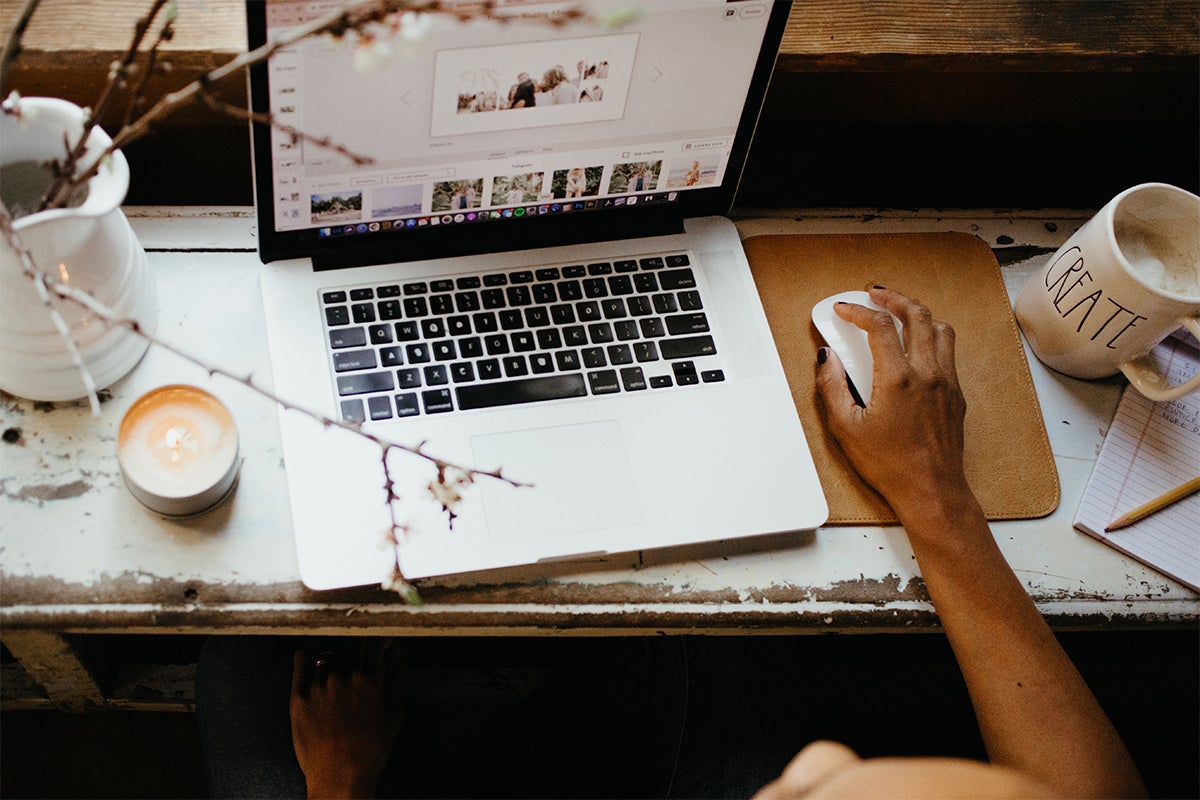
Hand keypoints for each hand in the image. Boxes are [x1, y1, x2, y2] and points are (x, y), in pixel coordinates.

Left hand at [290, 640, 403, 798]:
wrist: (338, 779)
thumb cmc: (370, 750)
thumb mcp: (395, 712)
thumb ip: (395, 674)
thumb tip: (394, 649)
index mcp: (367, 679)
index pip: (373, 641)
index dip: (380, 639)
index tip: (383, 643)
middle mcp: (340, 676)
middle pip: (352, 647)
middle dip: (362, 653)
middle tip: (365, 668)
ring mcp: (316, 685)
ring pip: (330, 656)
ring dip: (339, 660)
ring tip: (343, 681)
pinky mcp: (298, 695)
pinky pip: (302, 661)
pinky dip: (310, 658)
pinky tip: (317, 665)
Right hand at [815, 287, 972, 525]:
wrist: (931, 491)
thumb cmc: (890, 465)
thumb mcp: (846, 428)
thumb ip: (832, 388)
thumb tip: (826, 359)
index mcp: (898, 378)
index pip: (879, 326)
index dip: (858, 310)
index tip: (844, 309)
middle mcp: (928, 373)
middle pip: (917, 315)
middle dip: (894, 298)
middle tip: (876, 294)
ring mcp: (947, 382)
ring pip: (940, 328)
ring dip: (918, 314)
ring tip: (900, 313)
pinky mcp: (956, 394)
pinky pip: (948, 351)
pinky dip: (932, 336)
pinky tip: (917, 346)